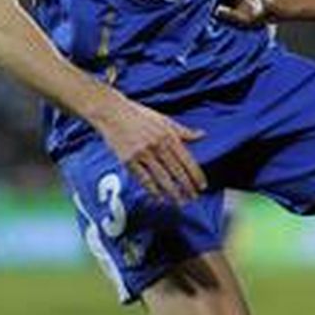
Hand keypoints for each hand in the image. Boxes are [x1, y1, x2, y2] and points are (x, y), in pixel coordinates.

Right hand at [89, 92, 206, 203]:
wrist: (112, 112)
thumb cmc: (139, 115)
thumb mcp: (164, 120)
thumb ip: (183, 131)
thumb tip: (202, 135)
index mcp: (169, 136)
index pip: (187, 160)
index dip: (196, 175)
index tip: (202, 186)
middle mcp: (158, 146)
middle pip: (176, 171)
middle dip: (187, 187)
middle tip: (194, 198)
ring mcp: (142, 153)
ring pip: (162, 178)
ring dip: (172, 192)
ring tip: (180, 202)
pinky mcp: (128, 160)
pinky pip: (143, 178)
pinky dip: (152, 190)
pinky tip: (159, 198)